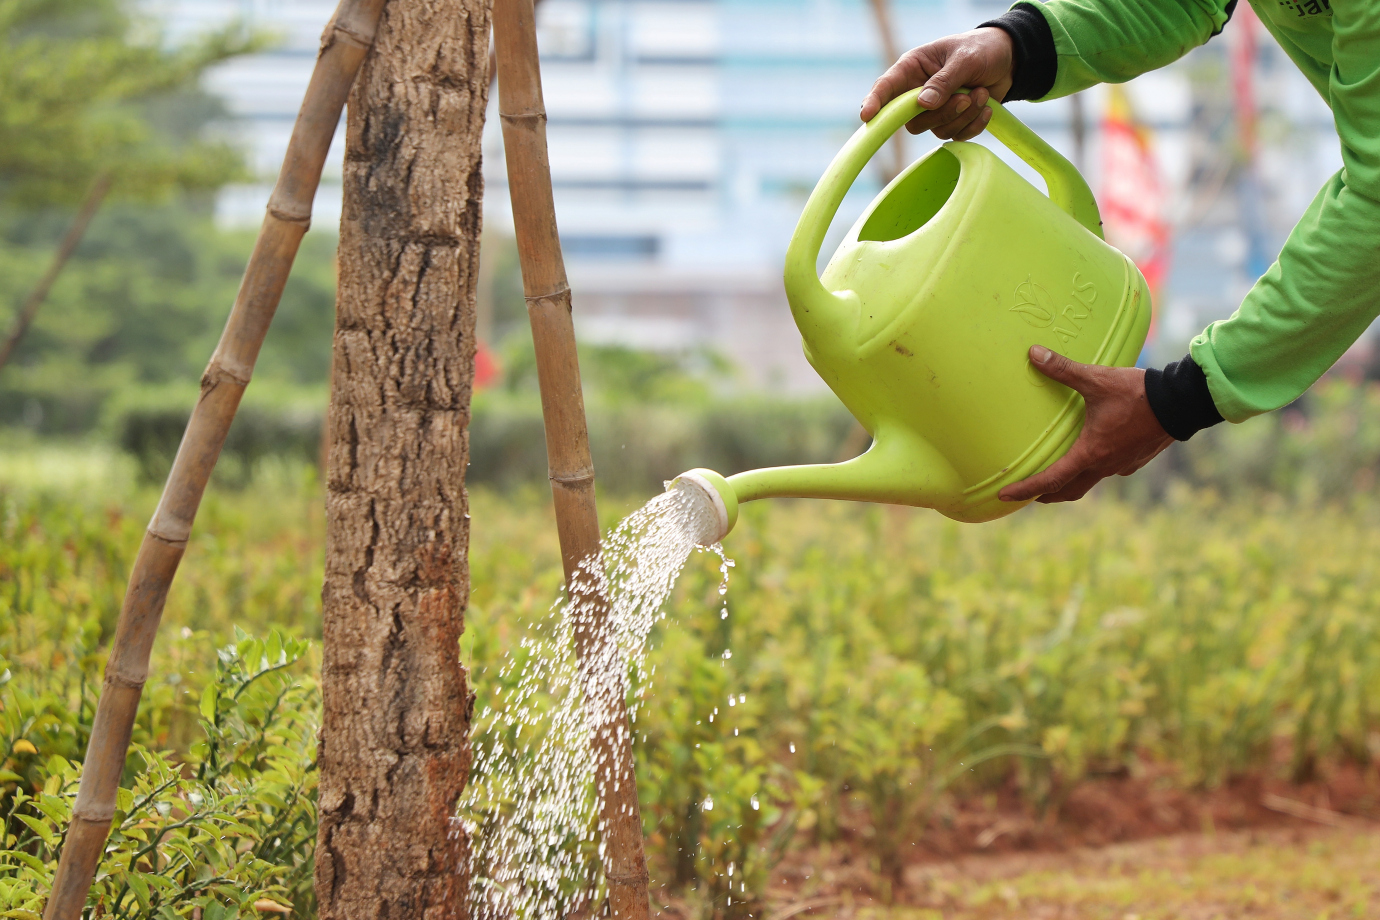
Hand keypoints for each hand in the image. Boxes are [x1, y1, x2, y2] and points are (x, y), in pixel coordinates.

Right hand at [859, 28, 1014, 140]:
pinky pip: (955, 135)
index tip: (867, 117)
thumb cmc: (981, 49)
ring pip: (936, 130)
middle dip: (942, 113)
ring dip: (963, 116)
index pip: (886, 87)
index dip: (875, 102)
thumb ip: (944, 81)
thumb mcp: (964, 58)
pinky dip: (973, 125)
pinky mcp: (951, 121)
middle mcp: (917, 91)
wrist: (1007, 60)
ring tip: (980, 93)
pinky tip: (985, 106)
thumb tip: (923, 104)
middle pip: (913, 120)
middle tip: (966, 97)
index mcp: (912, 68)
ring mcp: (934, 110)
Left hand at [999, 346, 1173, 503]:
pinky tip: (1088, 456)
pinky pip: (1105, 472)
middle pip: (1068, 490)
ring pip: (1088, 483)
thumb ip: (1064, 369)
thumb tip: (1033, 353)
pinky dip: (1090, 471)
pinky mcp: (1134, 460)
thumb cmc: (1138, 393)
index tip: (1005, 495)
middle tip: (1025, 493)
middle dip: (1044, 494)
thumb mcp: (1097, 379)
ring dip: (1068, 484)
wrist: (1183, 402)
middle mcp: (1104, 466)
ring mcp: (1121, 466)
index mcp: (1090, 453)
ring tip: (1053, 478)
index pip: (1051, 480)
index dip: (1025, 489)